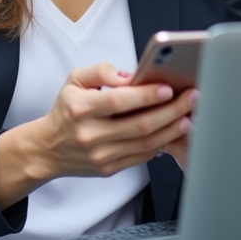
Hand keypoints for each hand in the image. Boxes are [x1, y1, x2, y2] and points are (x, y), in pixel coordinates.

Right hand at [0, 63, 196, 207]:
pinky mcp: (109, 169)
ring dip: (172, 129)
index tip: (168, 88)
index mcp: (80, 108)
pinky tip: (172, 132)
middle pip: (139, 124)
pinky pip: (142, 156)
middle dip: (171, 111)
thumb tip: (130, 76)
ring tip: (188, 116)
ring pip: (146, 143)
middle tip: (191, 98)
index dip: (146, 95)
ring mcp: (101, 155)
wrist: (49, 148)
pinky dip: (160, 144)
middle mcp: (90, 134)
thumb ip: (101, 71)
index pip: (119, 101)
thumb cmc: (66, 110)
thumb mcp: (74, 80)